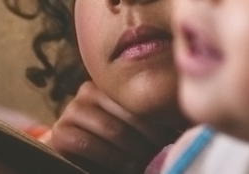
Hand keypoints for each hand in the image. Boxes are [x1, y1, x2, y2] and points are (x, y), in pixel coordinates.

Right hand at [50, 81, 179, 173]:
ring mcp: (73, 109)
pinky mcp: (61, 132)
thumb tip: (188, 123)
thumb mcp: (136, 129)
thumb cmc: (117, 145)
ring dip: (134, 150)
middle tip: (163, 153)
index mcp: (111, 83)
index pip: (141, 96)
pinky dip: (110, 157)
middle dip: (151, 138)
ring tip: (147, 162)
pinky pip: (88, 144)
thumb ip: (153, 120)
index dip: (162, 119)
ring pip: (111, 128)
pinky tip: (127, 165)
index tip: (177, 135)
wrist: (80, 161)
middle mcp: (89, 90)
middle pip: (129, 113)